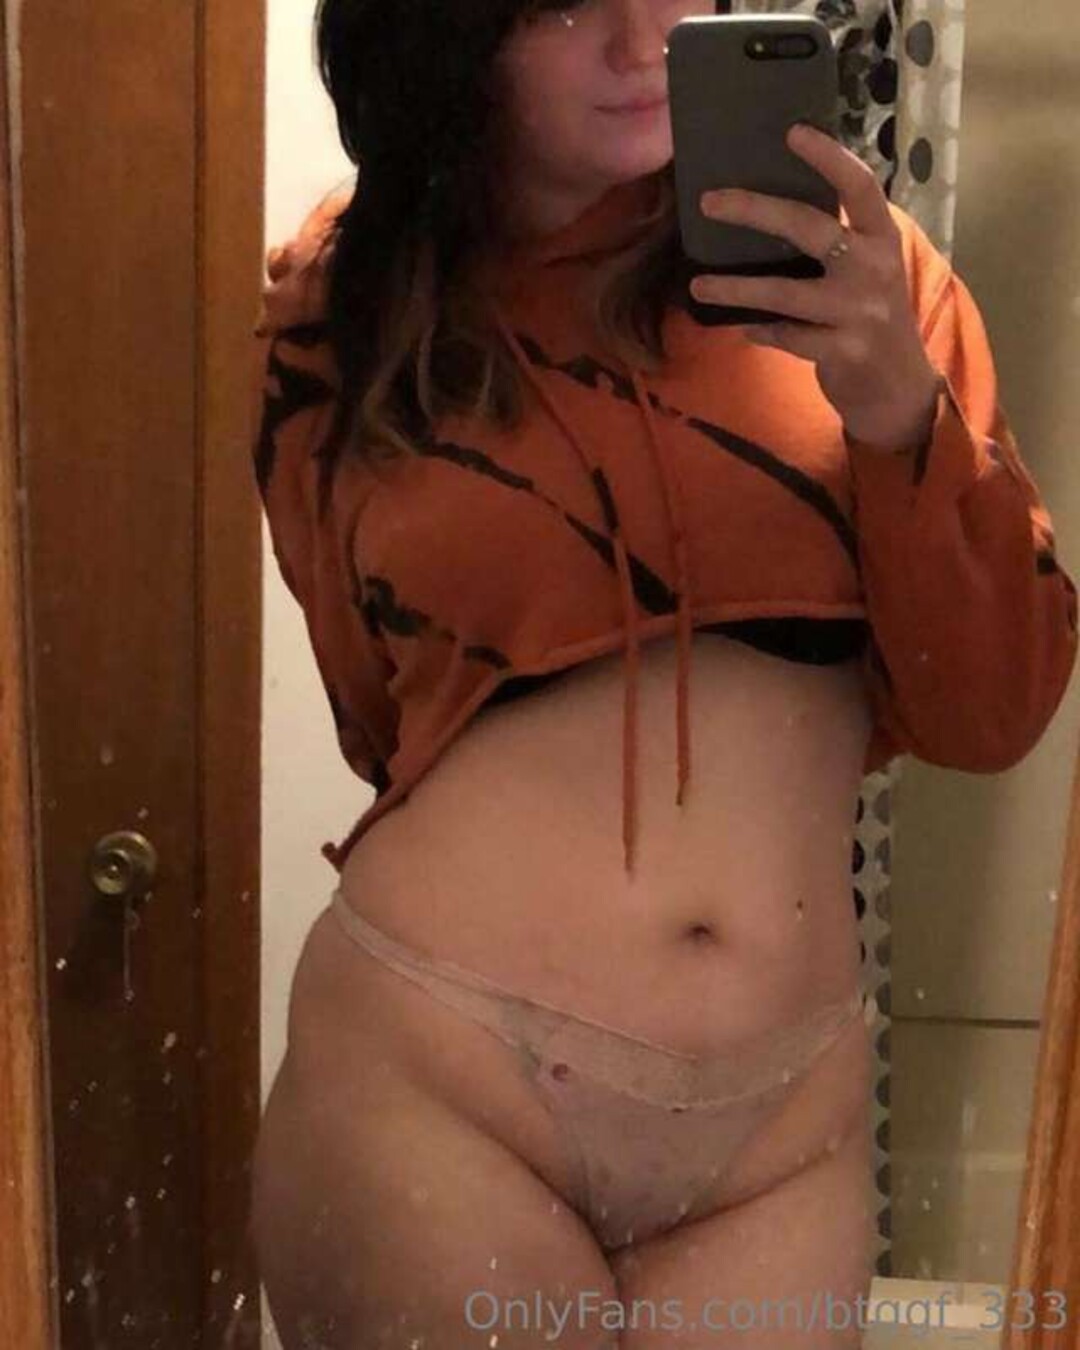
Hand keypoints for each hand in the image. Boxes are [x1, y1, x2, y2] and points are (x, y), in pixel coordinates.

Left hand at [691, 123, 944, 454]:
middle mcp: (873, 268)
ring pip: (784, 291)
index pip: (859, 186)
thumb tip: (771, 208)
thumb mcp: (868, 272)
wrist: (899, 388)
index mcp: (881, 239)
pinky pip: (786, 335)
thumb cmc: (872, 319)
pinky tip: (743, 327)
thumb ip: (837, 243)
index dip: (828, 157)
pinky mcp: (843, 351)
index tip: (792, 131)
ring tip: (698, 284)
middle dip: (754, 211)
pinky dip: (761, 330)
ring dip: (735, 287)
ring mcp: (859, 311)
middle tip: (709, 201)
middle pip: (808, 227)